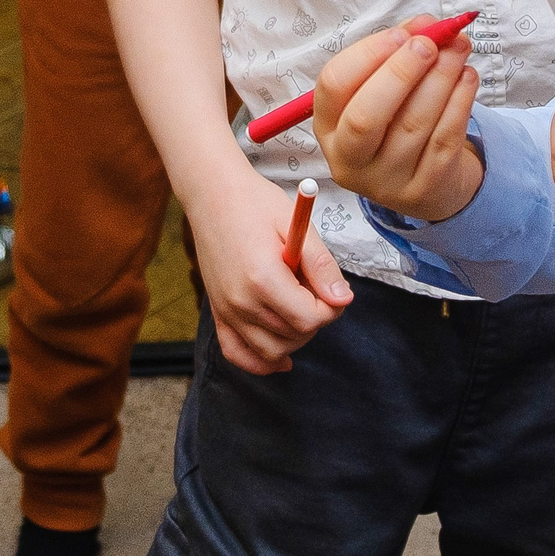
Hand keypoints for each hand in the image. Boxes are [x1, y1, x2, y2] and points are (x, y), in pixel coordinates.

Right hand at [189, 171, 353, 373]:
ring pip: (271, 351)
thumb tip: (342, 299)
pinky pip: (238, 354)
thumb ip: (321, 265)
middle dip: (315, 319)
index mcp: (263, 278)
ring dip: (294, 338)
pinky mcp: (217, 312)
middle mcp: (241, 301)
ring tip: (297, 306)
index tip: (332, 289)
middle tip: (314, 288)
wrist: (212, 194)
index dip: (331, 308)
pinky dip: (261, 361)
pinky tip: (281, 356)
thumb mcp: (295, 224)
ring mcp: (226, 310)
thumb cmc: (255, 203)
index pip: (310, 319)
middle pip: (294, 336)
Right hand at [314, 19, 482, 223]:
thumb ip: (399, 49)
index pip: (333, 86)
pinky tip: (467, 77)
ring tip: (458, 50)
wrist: (427, 183)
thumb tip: (426, 24)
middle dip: (400, 72)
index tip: (401, 34)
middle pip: (366, 116)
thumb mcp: (384, 87)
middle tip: (429, 44)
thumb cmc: (398, 120)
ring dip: (440, 78)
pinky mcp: (424, 190)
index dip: (367, 54)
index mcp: (329, 127)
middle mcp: (349, 159)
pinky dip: (460, 102)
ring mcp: (386, 181)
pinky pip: (444, 140)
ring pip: (412, 125)